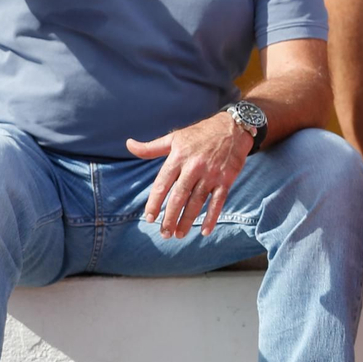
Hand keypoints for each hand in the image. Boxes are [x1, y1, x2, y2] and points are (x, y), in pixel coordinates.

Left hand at [128, 112, 251, 238]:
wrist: (234, 127)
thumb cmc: (201, 133)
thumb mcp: (175, 137)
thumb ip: (151, 147)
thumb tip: (128, 144)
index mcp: (178, 157)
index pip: (162, 184)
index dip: (155, 202)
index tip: (149, 218)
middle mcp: (194, 167)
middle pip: (179, 196)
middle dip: (170, 217)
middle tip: (164, 233)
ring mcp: (211, 174)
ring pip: (197, 201)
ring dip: (188, 220)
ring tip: (179, 234)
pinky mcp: (227, 179)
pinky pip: (218, 201)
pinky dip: (212, 216)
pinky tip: (205, 230)